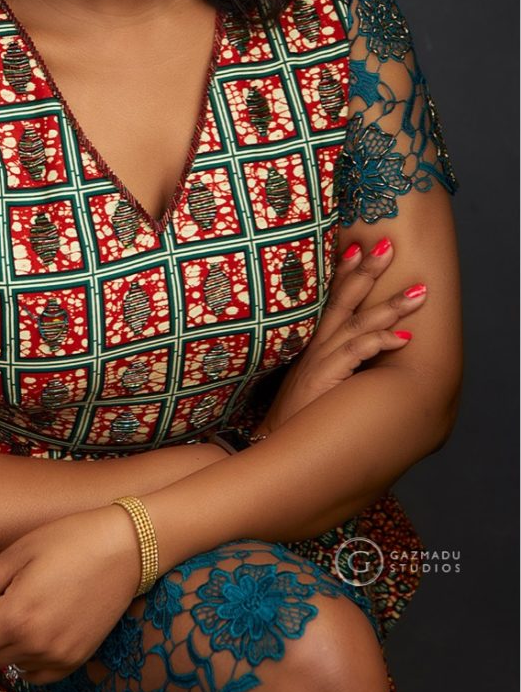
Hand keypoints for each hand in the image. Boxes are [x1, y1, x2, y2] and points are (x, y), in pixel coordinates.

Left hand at [0, 505, 139, 684]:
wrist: (128, 546)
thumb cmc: (70, 538)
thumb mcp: (17, 553)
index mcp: (15, 616)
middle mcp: (35, 645)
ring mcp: (58, 656)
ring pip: (7, 668)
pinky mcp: (76, 659)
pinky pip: (35, 671)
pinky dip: (20, 657)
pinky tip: (25, 627)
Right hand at [262, 237, 426, 432]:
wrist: (273, 446)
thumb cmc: (299, 416)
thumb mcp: (314, 380)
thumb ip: (333, 361)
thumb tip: (363, 348)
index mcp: (312, 341)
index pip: (329, 298)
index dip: (344, 271)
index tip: (359, 246)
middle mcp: (315, 344)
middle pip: (343, 299)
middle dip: (367, 271)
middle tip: (390, 246)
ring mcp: (319, 360)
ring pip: (356, 323)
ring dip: (389, 307)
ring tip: (418, 293)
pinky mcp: (324, 379)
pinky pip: (354, 354)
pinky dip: (378, 342)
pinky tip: (402, 337)